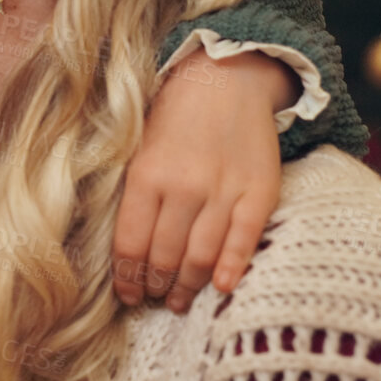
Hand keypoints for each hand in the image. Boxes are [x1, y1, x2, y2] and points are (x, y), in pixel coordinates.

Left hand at [112, 51, 287, 313]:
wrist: (226, 79)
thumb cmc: (174, 117)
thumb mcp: (137, 148)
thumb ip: (132, 194)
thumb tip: (122, 249)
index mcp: (145, 176)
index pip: (130, 245)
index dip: (128, 279)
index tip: (128, 296)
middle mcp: (183, 187)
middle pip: (165, 257)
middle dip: (157, 287)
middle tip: (156, 299)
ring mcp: (223, 191)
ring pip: (201, 257)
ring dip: (188, 287)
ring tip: (180, 301)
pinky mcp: (258, 192)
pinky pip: (243, 240)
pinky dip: (231, 269)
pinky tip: (220, 288)